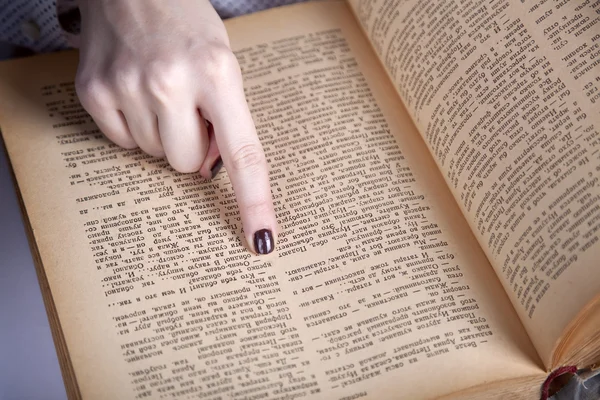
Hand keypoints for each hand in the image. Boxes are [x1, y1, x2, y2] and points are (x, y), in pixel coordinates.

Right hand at [75, 0, 275, 253]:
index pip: (244, 155)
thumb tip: (208, 174)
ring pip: (155, 157)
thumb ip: (226, 121)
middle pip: (188, 165)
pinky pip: (122, 143)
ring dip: (162, 134)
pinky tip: (134, 93)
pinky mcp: (93, 91)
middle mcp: (170, 82)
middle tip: (188, 109)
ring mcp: (127, 87)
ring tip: (160, 92)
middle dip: (192, 147)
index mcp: (218, 74)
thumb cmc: (187, 24)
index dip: (255, 203)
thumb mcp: (224, 65)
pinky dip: (133, 127)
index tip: (263, 240)